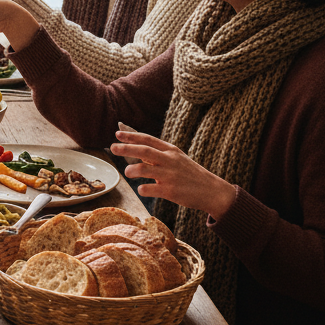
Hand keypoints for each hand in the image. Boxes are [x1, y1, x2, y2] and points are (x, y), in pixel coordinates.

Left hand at [111, 130, 237, 218]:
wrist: (212, 191)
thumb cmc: (191, 175)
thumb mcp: (177, 159)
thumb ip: (158, 155)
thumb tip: (136, 150)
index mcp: (171, 151)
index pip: (148, 139)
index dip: (132, 135)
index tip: (117, 133)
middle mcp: (170, 160)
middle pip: (144, 150)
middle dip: (126, 148)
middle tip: (112, 147)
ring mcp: (170, 176)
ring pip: (144, 169)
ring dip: (132, 170)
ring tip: (127, 172)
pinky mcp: (170, 191)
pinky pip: (149, 189)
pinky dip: (142, 189)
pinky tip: (142, 189)